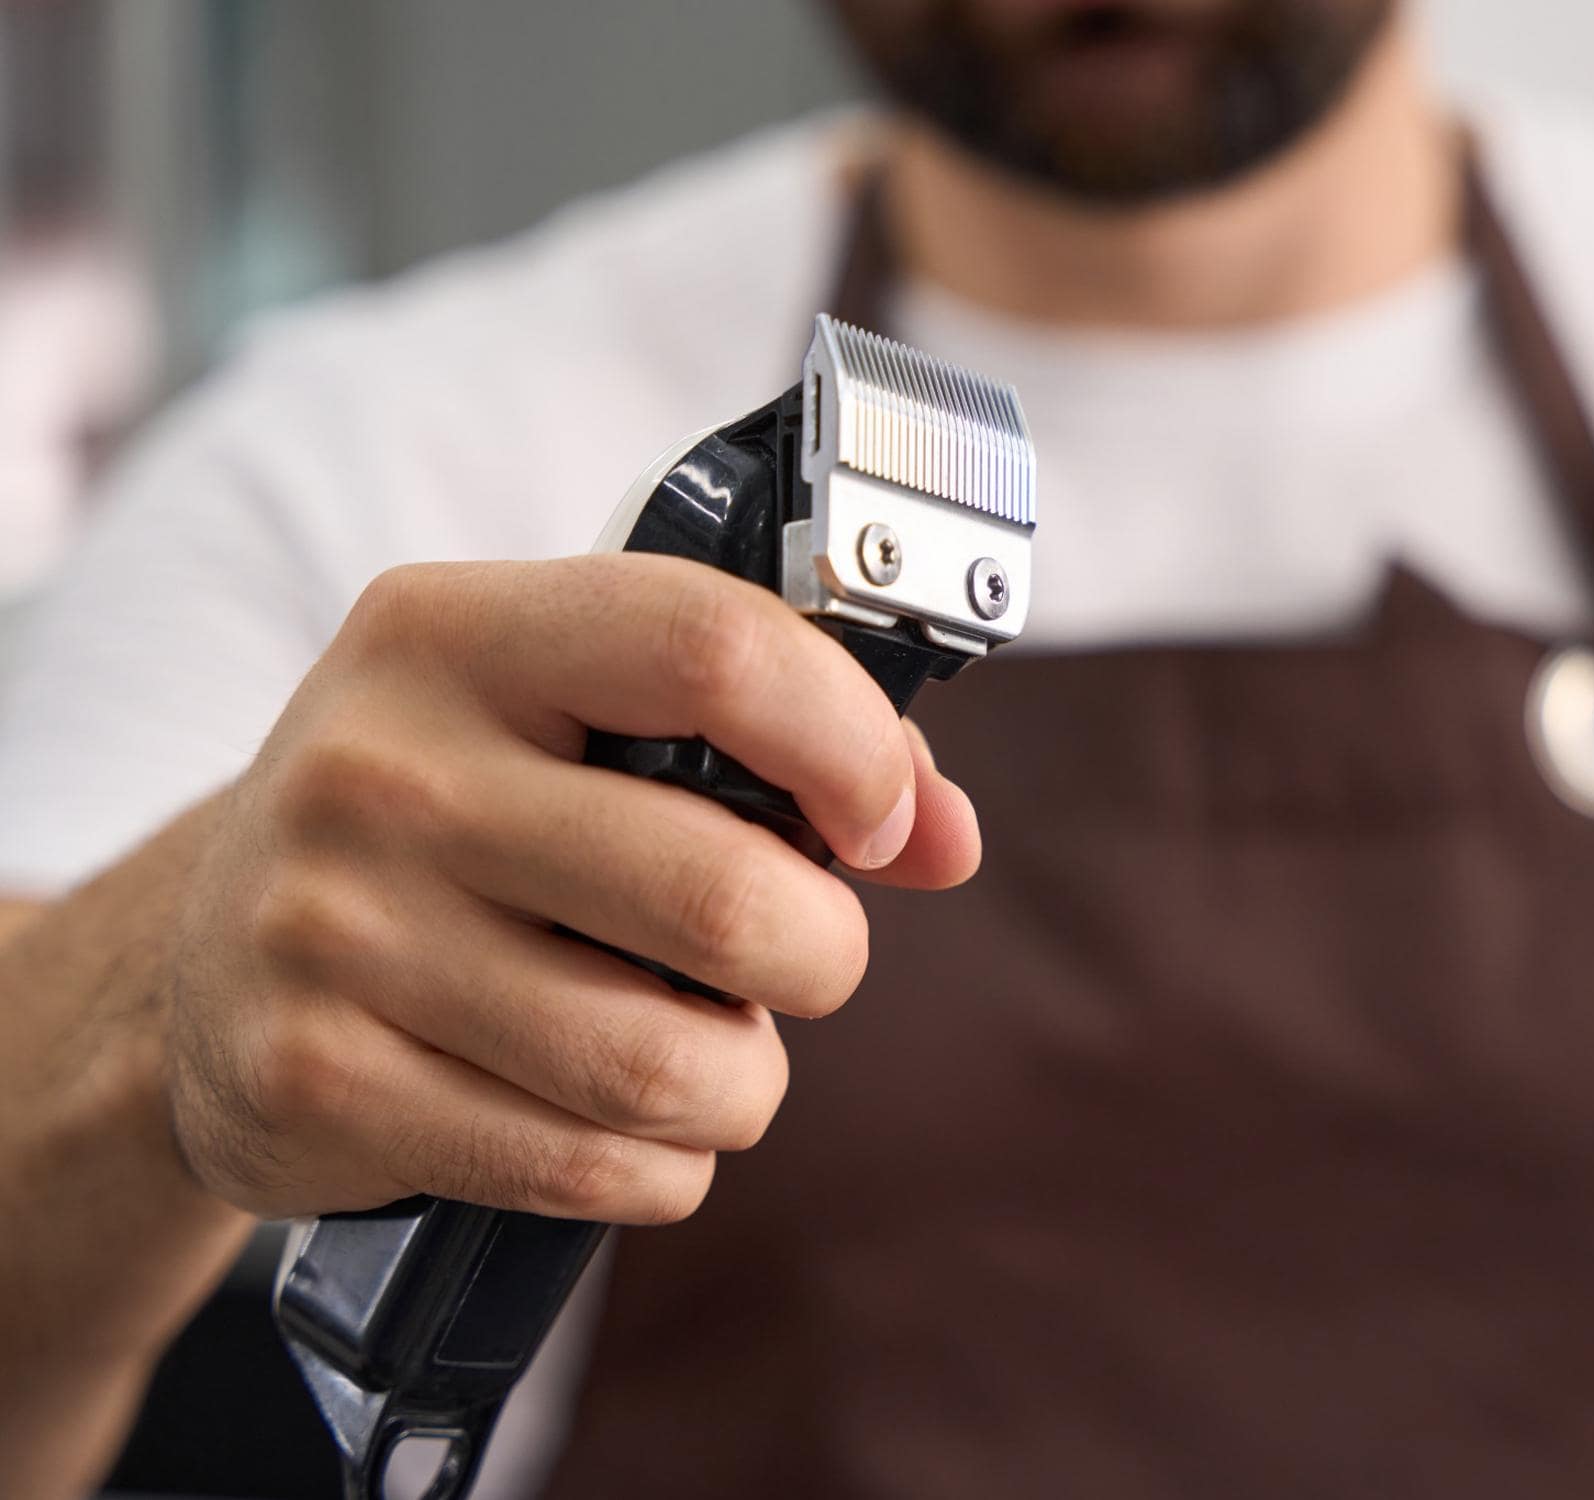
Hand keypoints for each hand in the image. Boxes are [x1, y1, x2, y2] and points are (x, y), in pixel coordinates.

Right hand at [164, 554, 977, 1223]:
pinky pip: (587, 1168)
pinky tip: (627, 1129)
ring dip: (741, 1082)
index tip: (885, 818)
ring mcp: (332, 930)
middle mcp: (378, 767)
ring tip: (708, 1051)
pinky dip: (659, 1169)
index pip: (709, 647)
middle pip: (720, 893)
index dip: (848, 743)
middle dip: (820, 955)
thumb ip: (772, 742)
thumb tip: (945, 834)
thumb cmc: (443, 820)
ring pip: (666, 1062)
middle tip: (797, 959)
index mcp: (453, 632)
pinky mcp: (314, 1081)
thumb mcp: (566, 724)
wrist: (193, 962)